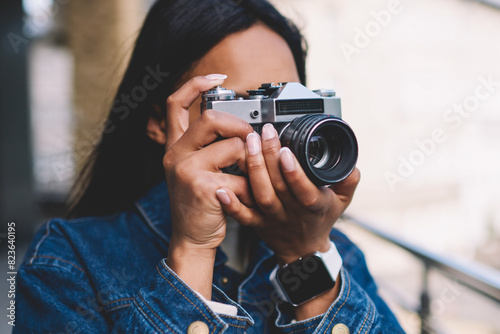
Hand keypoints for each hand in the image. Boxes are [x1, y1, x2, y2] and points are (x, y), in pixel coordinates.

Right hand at [162, 74, 253, 297]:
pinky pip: (241, 176)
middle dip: (239, 127)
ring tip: (248, 178)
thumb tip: (243, 129)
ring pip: (233, 146)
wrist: (192, 238)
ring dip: (250, 162)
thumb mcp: (195, 171)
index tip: (217, 78)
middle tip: (250, 141)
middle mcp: (175, 155)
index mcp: (174, 147)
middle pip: (210, 119)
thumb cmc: (200, 204)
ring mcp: (186, 170)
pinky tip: (245, 197)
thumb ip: (209, 148)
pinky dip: (250, 187)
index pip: (175, 104)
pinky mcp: (203, 187)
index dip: (195, 85)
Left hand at [216, 123, 360, 263]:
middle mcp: (291, 212)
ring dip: (252, 169)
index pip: (304, 189)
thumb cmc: (321, 219)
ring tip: (248, 144)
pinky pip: (242, 216)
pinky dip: (231, 204)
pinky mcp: (256, 223)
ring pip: (260, 195)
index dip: (294, 171)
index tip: (286, 150)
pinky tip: (221, 188)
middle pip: (278, 186)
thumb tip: (351, 163)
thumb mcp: (343, 201)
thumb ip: (348, 180)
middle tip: (264, 133)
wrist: (304, 250)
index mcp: (313, 205)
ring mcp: (272, 218)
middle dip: (269, 157)